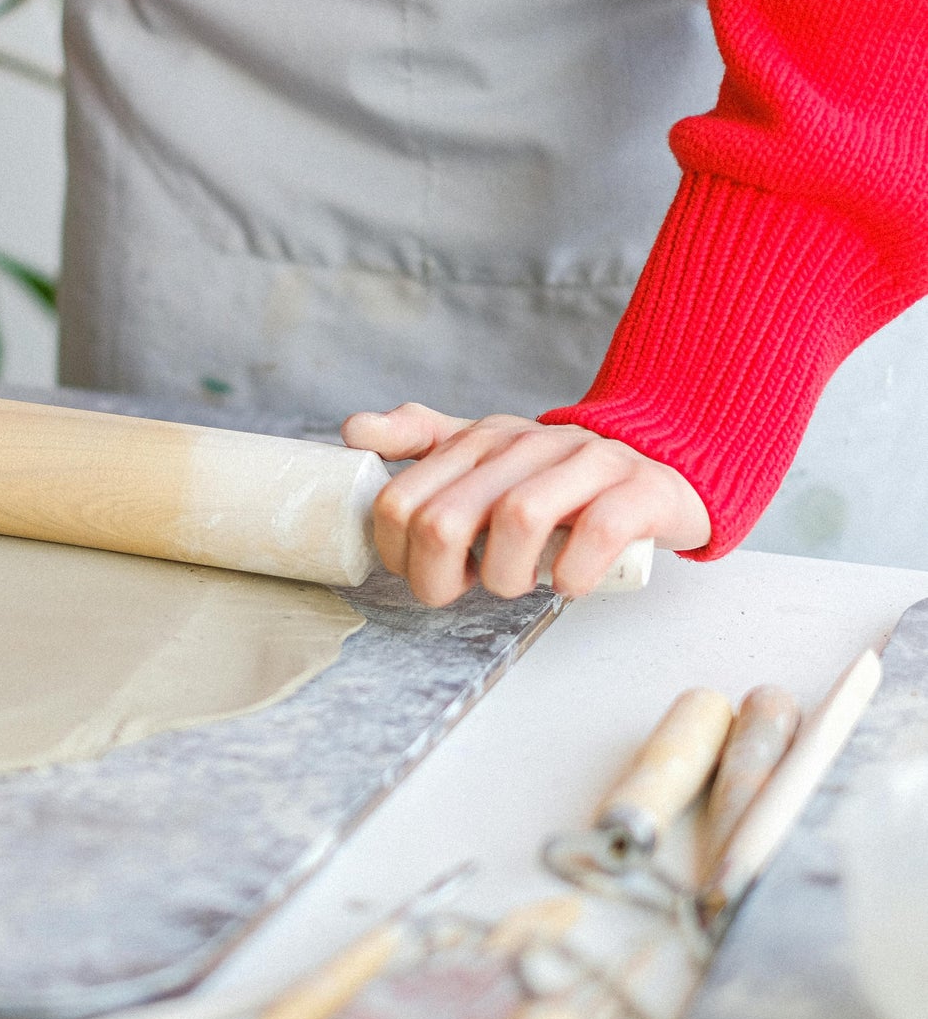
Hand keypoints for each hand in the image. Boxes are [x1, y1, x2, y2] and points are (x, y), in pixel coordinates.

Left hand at [341, 403, 710, 605]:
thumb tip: (353, 430)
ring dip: (506, 577)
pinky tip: (569, 583)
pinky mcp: (639, 491)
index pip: (400, 501)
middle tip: (466, 588)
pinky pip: (596, 532)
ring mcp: (586, 464)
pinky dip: (573, 573)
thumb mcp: (487, 455)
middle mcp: (527, 444)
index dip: (398, 555)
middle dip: (440, 578)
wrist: (665, 467)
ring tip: (518, 585)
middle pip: (446, 520)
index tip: (428, 571)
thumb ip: (420, 441)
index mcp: (481, 438)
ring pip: (518, 520)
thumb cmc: (562, 479)